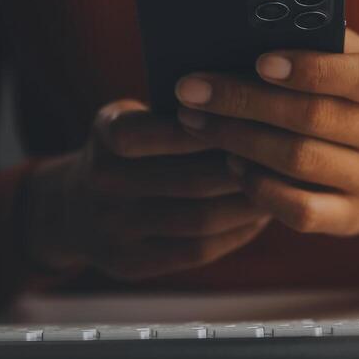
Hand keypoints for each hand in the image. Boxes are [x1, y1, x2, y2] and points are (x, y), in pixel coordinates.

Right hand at [23, 99, 271, 281]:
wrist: (72, 208)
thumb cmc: (123, 148)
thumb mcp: (129, 115)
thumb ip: (173, 108)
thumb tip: (251, 94)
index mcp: (105, 136)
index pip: (165, 132)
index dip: (212, 129)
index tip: (257, 120)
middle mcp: (103, 186)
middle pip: (191, 181)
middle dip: (244, 169)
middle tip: (287, 158)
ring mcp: (113, 231)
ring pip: (200, 221)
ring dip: (249, 204)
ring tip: (282, 187)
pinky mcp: (131, 264)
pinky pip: (198, 251)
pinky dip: (237, 232)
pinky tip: (260, 215)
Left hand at [174, 28, 358, 240]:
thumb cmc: (352, 99)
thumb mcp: (353, 62)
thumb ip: (319, 43)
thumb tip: (253, 28)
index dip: (311, 69)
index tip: (260, 62)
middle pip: (314, 117)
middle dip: (245, 101)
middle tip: (193, 90)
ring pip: (299, 161)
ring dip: (239, 140)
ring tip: (199, 124)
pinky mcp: (351, 219)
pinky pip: (299, 209)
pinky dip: (259, 187)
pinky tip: (232, 165)